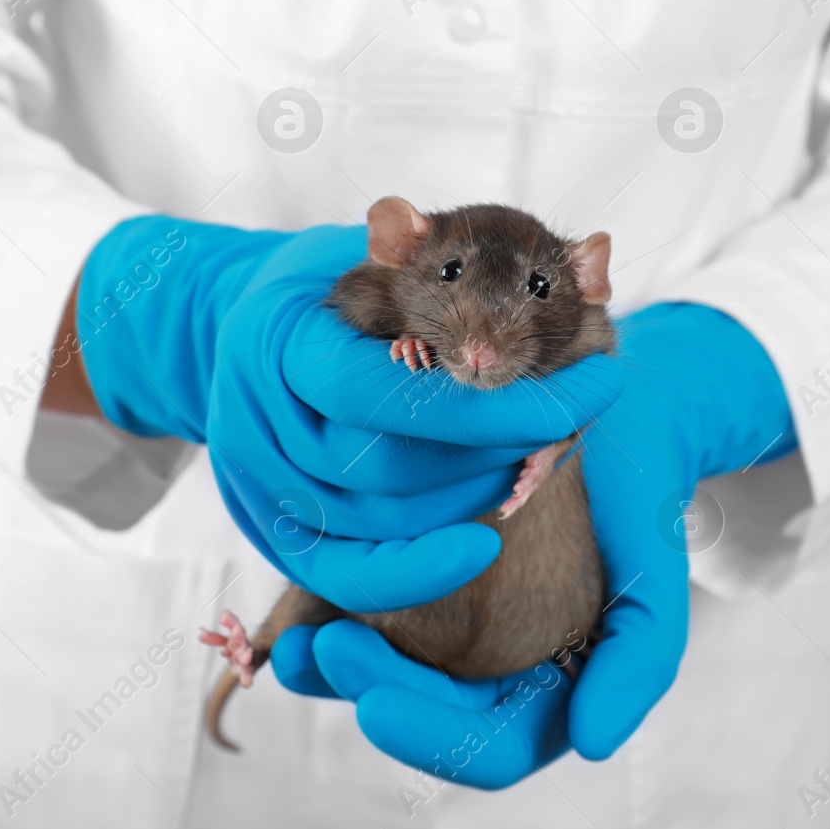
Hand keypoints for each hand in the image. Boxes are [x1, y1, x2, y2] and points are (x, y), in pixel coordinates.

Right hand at [75, 216, 624, 611]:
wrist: (230, 335)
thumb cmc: (324, 292)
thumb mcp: (371, 257)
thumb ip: (462, 263)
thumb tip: (599, 254)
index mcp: (285, 345)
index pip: (398, 395)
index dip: (501, 408)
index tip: (594, 390)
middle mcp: (260, 423)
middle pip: (397, 467)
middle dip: (497, 451)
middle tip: (564, 426)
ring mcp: (259, 486)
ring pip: (385, 520)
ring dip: (475, 496)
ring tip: (527, 462)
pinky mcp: (273, 533)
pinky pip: (349, 574)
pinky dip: (418, 570)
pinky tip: (478, 547)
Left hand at [274, 301, 795, 783]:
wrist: (614, 408)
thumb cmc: (635, 491)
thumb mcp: (653, 568)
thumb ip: (641, 659)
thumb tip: (594, 744)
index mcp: (561, 692)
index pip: (496, 750)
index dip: (430, 738)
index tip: (373, 703)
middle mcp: (506, 674)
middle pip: (430, 718)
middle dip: (370, 693)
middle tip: (322, 651)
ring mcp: (461, 632)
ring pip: (392, 679)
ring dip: (336, 673)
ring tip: (294, 643)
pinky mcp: (427, 583)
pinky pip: (374, 620)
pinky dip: (333, 620)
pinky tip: (299, 599)